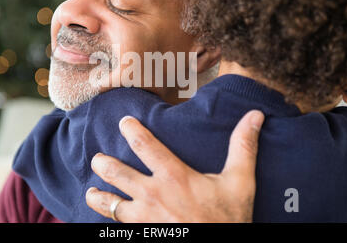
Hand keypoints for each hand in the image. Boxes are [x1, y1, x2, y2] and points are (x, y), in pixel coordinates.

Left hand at [86, 110, 264, 222]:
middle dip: (103, 163)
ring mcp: (143, 218)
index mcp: (173, 176)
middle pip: (116, 172)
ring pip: (109, 204)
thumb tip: (255, 116)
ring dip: (97, 196)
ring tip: (92, 191)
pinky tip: (108, 221)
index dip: (131, 129)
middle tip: (98, 158)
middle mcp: (152, 195)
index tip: (123, 122)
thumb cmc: (228, 219)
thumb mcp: (240, 182)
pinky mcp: (142, 235)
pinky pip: (117, 228)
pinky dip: (110, 222)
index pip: (145, 145)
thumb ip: (243, 147)